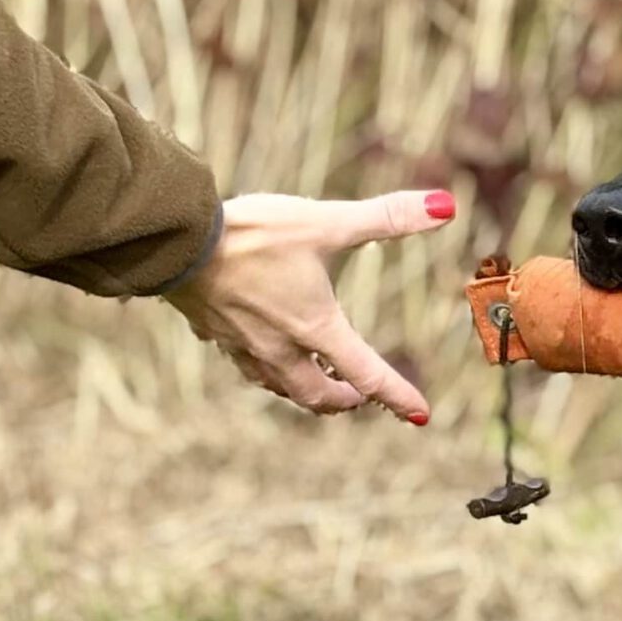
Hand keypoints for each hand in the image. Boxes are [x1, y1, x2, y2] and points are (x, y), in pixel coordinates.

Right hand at [168, 189, 456, 423]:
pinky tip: (261, 348)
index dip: (399, 396)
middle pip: (318, 396)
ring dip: (305, 389)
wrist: (176, 241)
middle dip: (344, 400)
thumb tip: (445, 205)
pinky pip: (244, 363)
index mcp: (314, 327)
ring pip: (279, 386)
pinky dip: (265, 366)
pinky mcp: (213, 333)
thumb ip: (387, 217)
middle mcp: (279, 347)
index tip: (421, 415)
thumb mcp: (327, 222)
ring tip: (317, 378)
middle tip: (360, 396)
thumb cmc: (254, 234)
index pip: (367, 374)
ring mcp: (242, 345)